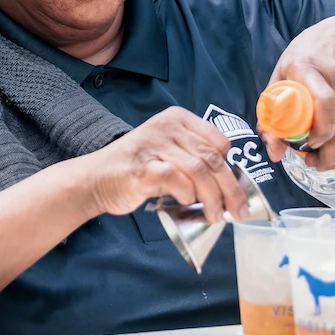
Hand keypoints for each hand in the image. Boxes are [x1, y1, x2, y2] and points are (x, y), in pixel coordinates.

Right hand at [77, 107, 246, 223]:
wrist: (96, 179)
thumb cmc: (136, 169)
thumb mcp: (169, 153)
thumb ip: (194, 159)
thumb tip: (229, 186)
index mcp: (177, 119)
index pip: (219, 141)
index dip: (232, 169)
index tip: (236, 191)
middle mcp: (167, 126)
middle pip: (213, 158)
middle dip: (231, 190)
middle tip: (238, 211)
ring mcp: (154, 144)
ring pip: (200, 171)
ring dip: (213, 198)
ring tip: (214, 215)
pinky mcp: (144, 166)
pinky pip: (178, 179)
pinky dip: (188, 195)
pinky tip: (186, 202)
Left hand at [261, 19, 334, 171]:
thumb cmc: (302, 60)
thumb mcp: (279, 78)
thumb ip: (270, 115)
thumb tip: (274, 153)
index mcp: (307, 67)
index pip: (324, 102)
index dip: (320, 130)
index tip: (307, 147)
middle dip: (330, 154)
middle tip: (315, 165)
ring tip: (324, 164)